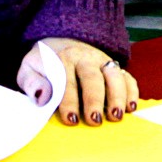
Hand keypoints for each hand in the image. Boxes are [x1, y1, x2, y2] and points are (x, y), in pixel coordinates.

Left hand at [19, 37, 135, 126]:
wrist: (62, 41)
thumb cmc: (45, 64)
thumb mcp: (30, 69)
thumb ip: (31, 82)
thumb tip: (42, 96)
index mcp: (62, 58)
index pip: (66, 80)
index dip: (69, 101)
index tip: (71, 119)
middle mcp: (85, 57)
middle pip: (92, 77)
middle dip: (94, 99)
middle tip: (95, 120)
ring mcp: (103, 61)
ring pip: (114, 75)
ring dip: (117, 96)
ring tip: (116, 116)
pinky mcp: (115, 67)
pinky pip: (127, 77)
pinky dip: (132, 91)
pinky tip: (131, 108)